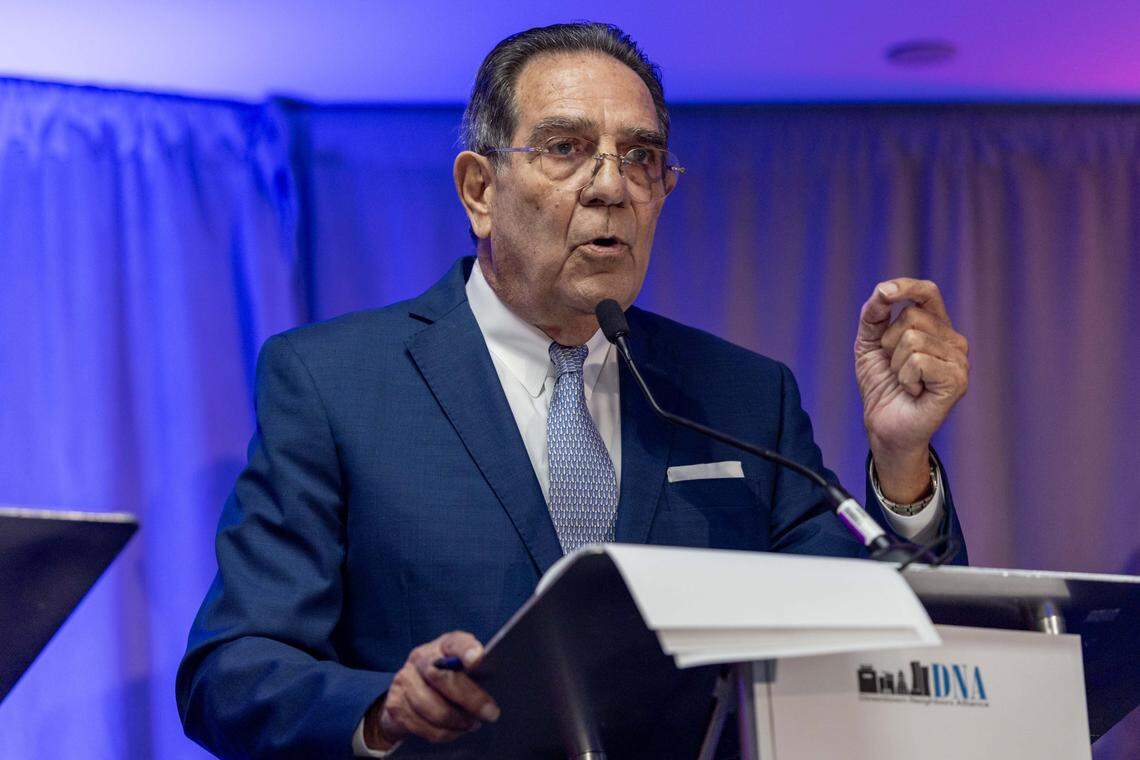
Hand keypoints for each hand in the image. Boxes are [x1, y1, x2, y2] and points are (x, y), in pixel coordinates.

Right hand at [363, 631, 499, 749]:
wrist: (407, 693)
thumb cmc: (446, 679)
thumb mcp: (460, 669)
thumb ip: (475, 672)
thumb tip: (506, 683)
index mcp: (442, 645)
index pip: (455, 642)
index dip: (466, 649)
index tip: (478, 658)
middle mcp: (420, 658)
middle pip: (442, 677)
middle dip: (470, 699)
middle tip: (491, 713)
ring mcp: (404, 679)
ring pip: (430, 706)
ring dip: (455, 721)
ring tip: (472, 725)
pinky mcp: (395, 703)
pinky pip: (420, 724)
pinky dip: (441, 732)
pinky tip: (454, 731)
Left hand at [855, 279, 968, 501]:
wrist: (884, 426)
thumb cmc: (882, 385)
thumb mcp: (869, 343)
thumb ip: (873, 314)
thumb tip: (883, 290)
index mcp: (936, 327)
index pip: (928, 292)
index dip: (907, 286)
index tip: (885, 292)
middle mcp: (953, 340)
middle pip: (912, 316)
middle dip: (888, 342)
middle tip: (895, 368)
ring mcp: (959, 360)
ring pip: (913, 338)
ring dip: (896, 364)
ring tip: (905, 382)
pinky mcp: (957, 380)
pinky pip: (918, 360)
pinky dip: (905, 378)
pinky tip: (913, 391)